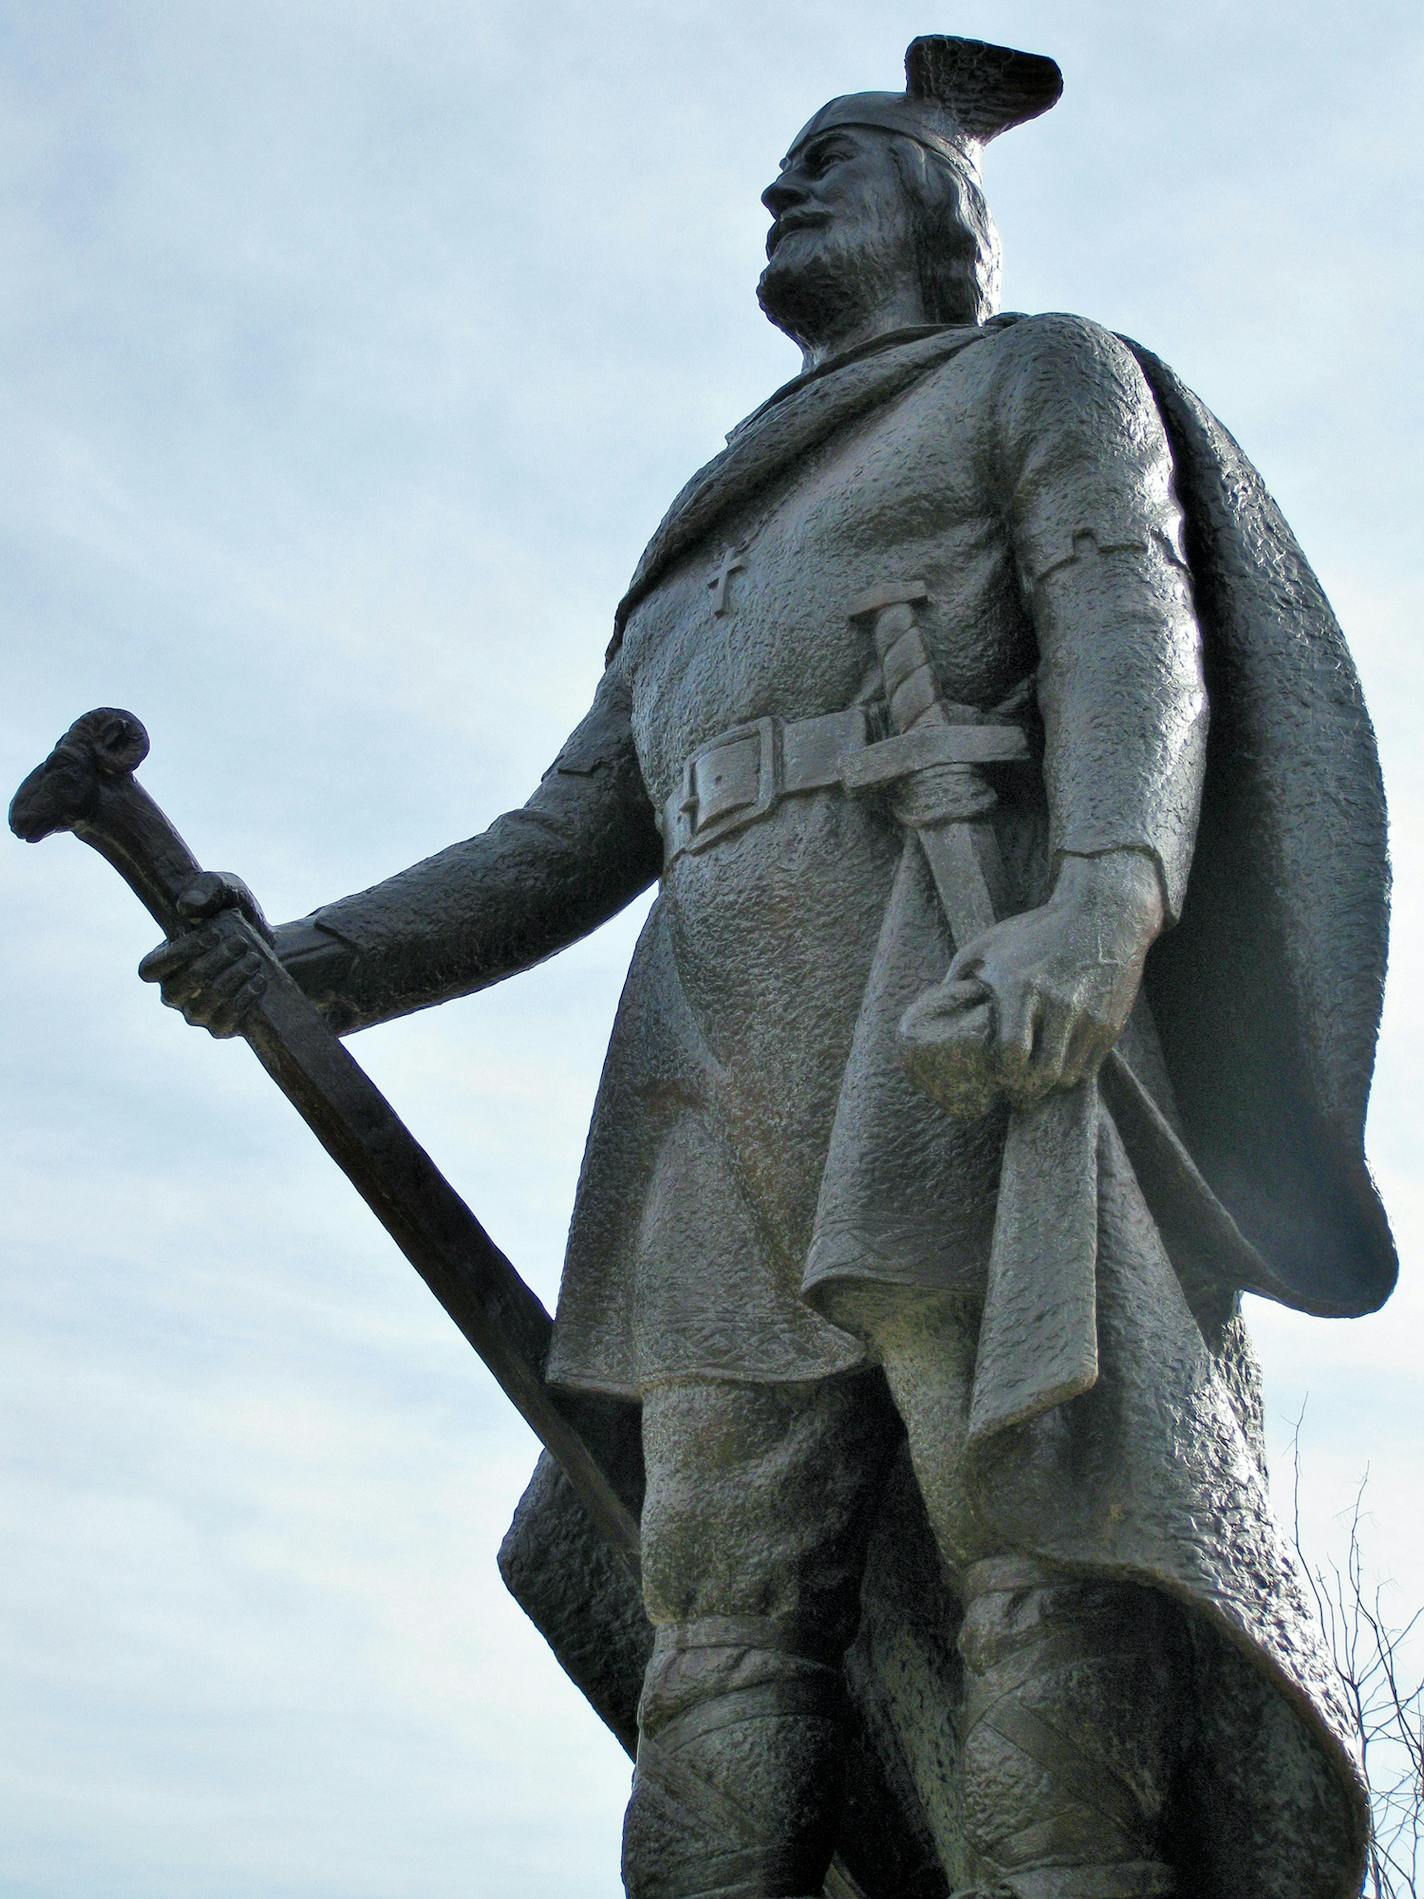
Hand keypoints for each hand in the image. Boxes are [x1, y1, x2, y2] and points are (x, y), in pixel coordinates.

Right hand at [137, 872, 273, 1037]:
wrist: (268, 943)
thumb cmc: (235, 913)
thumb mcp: (227, 889)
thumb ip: (208, 889)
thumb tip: (187, 908)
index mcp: (162, 962)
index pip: (150, 970)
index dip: (177, 955)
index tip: (212, 935)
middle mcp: (173, 992)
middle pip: (180, 988)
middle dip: (214, 964)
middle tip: (241, 944)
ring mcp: (195, 1013)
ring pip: (203, 1005)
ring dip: (232, 980)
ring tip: (254, 959)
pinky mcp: (220, 1027)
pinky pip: (223, 1023)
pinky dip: (243, 1001)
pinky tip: (258, 981)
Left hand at [900, 850, 1164, 1113]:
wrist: (1102, 914)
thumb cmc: (1036, 930)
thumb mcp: (989, 943)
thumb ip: (959, 977)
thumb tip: (937, 1011)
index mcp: (1020, 986)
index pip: (1012, 1054)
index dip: (1003, 1076)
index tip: (996, 1080)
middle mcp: (1056, 1003)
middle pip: (1042, 1075)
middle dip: (1025, 1092)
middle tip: (1016, 1093)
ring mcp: (1087, 1015)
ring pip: (1066, 1077)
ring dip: (1048, 1084)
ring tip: (1037, 1076)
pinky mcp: (1109, 1023)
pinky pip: (1088, 1067)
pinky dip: (1071, 1072)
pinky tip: (1059, 1061)